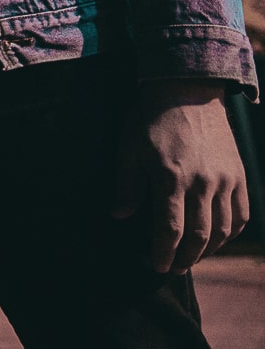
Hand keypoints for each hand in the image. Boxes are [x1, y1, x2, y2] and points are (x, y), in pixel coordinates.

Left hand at [112, 79, 249, 272]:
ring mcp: (225, 180)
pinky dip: (232, 232)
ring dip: (208, 250)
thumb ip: (126, 184)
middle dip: (185, 258)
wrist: (187, 90)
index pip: (169, 228)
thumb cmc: (151, 118)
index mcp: (171, 177)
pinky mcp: (239, 175)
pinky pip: (241, 213)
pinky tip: (218, 238)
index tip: (155, 265)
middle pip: (198, 235)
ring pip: (223, 229)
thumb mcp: (128, 147)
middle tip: (173, 269)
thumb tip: (119, 215)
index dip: (162, 252)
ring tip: (192, 258)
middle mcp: (202, 182)